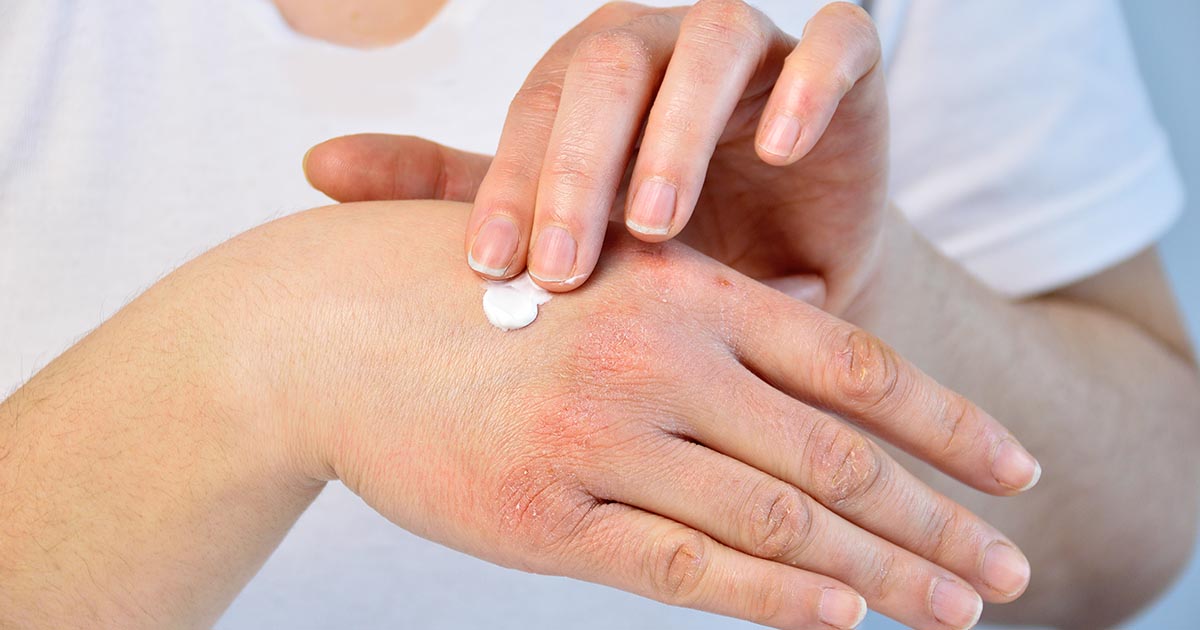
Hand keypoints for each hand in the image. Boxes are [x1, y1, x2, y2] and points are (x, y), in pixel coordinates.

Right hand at [226, 201, 1035, 627]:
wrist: (322, 327)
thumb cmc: (468, 290)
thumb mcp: (597, 263)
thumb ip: (710, 295)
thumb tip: (816, 316)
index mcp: (679, 287)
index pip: (852, 362)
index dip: (945, 423)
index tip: (1013, 471)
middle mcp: (656, 356)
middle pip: (836, 452)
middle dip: (936, 518)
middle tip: (1012, 567)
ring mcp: (601, 437)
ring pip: (776, 518)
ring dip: (879, 573)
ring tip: (958, 611)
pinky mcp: (543, 515)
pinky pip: (684, 564)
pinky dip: (774, 597)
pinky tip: (843, 623)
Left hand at [303, 0, 888, 313]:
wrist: (788, 280)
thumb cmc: (667, 255)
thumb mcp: (561, 227)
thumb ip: (455, 189)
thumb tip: (316, 167)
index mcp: (591, 84)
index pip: (538, 111)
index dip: (512, 185)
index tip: (491, 271)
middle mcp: (663, 54)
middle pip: (608, 64)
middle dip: (578, 164)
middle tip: (561, 265)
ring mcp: (755, 56)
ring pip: (711, 44)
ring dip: (677, 129)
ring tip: (655, 223)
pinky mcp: (845, 75)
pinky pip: (838, 46)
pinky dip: (809, 86)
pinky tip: (779, 149)